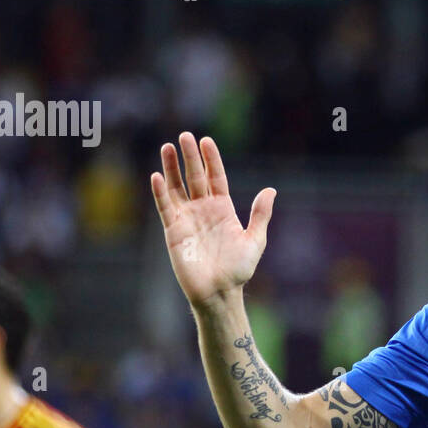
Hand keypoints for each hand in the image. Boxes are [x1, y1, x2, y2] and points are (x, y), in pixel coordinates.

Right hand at [150, 132, 275, 309]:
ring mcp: (187, 218)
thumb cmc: (238, 269)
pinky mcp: (173, 230)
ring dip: (172, 168)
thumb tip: (271, 191)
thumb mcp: (255, 240)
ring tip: (167, 147)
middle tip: (185, 135)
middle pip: (194, 177)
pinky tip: (157, 176)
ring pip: (176, 187)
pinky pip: (165, 207)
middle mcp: (203, 209)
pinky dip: (160, 192)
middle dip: (190, 156)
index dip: (211, 159)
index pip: (215, 177)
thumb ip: (260, 215)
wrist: (219, 291)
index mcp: (223, 208)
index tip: (207, 141)